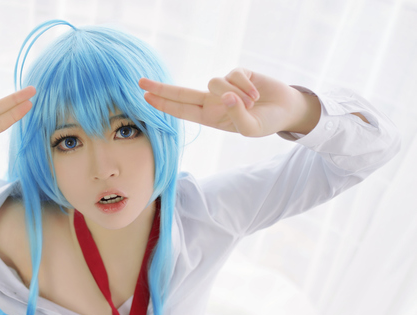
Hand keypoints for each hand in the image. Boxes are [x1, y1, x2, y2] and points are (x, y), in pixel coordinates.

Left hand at [139, 68, 319, 136]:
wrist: (286, 109)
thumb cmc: (265, 122)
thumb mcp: (250, 129)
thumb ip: (236, 116)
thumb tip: (225, 95)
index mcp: (209, 117)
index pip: (181, 110)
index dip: (164, 104)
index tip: (145, 97)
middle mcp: (212, 101)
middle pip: (182, 92)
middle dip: (161, 88)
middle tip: (140, 82)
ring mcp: (224, 86)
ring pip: (215, 82)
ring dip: (235, 94)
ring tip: (252, 103)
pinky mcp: (238, 73)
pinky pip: (234, 75)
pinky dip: (246, 86)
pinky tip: (257, 95)